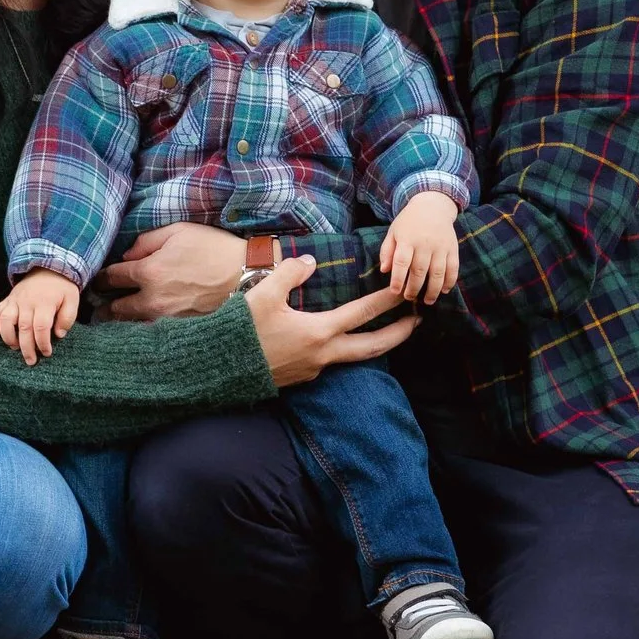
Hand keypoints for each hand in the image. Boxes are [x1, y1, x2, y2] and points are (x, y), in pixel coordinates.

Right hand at [0, 270, 80, 365]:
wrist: (48, 266)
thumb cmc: (62, 287)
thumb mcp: (72, 299)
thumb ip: (68, 317)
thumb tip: (59, 334)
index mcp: (45, 303)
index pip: (41, 327)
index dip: (43, 343)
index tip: (47, 353)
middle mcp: (27, 302)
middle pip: (24, 328)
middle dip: (26, 347)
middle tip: (31, 361)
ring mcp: (16, 300)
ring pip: (6, 320)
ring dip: (8, 337)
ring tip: (14, 348)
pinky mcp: (8, 299)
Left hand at [96, 221, 243, 319]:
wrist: (248, 276)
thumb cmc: (215, 249)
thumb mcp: (179, 231)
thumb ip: (146, 241)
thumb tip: (127, 256)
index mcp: (149, 271)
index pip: (110, 278)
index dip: (100, 278)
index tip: (97, 280)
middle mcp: (152, 300)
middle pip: (113, 310)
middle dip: (103, 305)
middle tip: (97, 304)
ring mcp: (166, 319)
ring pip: (129, 326)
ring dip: (119, 322)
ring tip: (111, 319)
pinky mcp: (179, 331)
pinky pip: (151, 334)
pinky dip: (141, 331)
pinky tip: (138, 328)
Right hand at [242, 257, 418, 386]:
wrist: (219, 370)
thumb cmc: (241, 332)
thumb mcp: (263, 294)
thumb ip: (290, 273)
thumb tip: (311, 261)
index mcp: (319, 332)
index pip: (364, 313)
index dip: (388, 300)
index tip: (405, 291)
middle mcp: (323, 355)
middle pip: (374, 347)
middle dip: (399, 333)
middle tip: (418, 320)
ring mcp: (314, 370)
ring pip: (355, 358)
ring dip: (374, 344)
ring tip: (387, 331)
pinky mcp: (302, 377)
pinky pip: (330, 363)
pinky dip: (344, 350)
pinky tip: (337, 340)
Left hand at [379, 192, 460, 301]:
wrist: (433, 206)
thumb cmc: (409, 222)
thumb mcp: (393, 232)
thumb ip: (386, 251)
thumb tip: (384, 270)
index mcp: (407, 239)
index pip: (401, 261)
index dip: (398, 278)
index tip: (395, 291)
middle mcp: (424, 243)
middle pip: (419, 270)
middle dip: (414, 288)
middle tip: (409, 298)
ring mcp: (440, 246)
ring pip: (437, 273)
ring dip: (432, 290)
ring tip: (427, 301)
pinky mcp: (453, 248)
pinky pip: (453, 268)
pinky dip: (450, 281)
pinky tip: (444, 291)